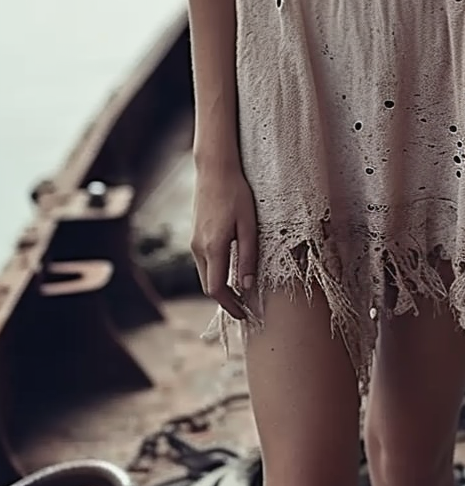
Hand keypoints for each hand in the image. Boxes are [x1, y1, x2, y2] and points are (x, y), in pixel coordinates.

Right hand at [190, 159, 257, 320]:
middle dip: (225, 300)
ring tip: (240, 293)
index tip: (245, 315)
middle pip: (208, 286)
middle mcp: (199, 248)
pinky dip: (215, 274)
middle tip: (244, 308)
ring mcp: (194, 242)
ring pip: (205, 275)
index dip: (230, 306)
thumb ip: (248, 256)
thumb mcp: (249, 225)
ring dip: (220, 287)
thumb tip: (247, 286)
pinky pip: (204, 263)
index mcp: (213, 247)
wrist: (215, 170)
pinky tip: (230, 272)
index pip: (217, 289)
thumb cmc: (236, 194)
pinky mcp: (195, 236)